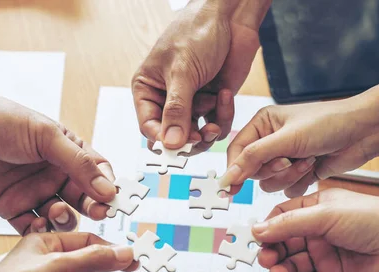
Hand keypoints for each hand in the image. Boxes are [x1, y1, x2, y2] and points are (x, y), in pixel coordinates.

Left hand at [0, 90, 117, 234]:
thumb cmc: (2, 120)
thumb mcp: (47, 136)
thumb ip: (79, 164)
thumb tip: (108, 190)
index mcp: (67, 152)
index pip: (98, 173)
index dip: (108, 187)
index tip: (114, 200)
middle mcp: (54, 174)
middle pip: (84, 198)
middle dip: (93, 207)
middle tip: (98, 213)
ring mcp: (34, 192)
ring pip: (62, 216)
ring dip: (65, 219)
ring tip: (57, 212)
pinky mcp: (12, 208)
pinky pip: (32, 227)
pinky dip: (40, 231)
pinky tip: (39, 225)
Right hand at [132, 0, 269, 152]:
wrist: (229, 18)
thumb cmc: (196, 33)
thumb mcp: (182, 72)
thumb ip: (176, 110)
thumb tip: (170, 143)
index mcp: (148, 89)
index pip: (149, 126)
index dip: (162, 139)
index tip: (178, 146)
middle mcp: (167, 99)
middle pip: (174, 136)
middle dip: (189, 136)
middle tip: (201, 134)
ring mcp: (192, 102)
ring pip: (197, 135)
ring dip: (208, 125)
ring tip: (214, 102)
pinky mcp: (213, 103)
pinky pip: (217, 123)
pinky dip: (223, 113)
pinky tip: (224, 92)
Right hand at [220, 99, 378, 196]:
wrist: (365, 131)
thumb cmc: (329, 123)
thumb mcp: (286, 139)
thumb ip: (253, 158)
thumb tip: (227, 176)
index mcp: (263, 124)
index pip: (236, 151)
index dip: (234, 170)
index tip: (230, 189)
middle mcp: (272, 141)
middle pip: (253, 170)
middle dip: (273, 169)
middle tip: (289, 159)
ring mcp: (286, 157)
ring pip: (270, 183)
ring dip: (289, 176)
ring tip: (308, 161)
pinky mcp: (301, 171)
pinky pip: (288, 189)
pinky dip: (301, 182)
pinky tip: (315, 167)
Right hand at [251, 189, 378, 271]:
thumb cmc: (377, 220)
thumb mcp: (326, 214)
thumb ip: (289, 223)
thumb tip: (259, 228)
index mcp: (316, 209)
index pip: (281, 217)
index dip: (267, 227)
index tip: (256, 237)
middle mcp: (318, 232)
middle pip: (283, 243)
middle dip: (272, 251)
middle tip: (266, 259)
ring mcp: (324, 256)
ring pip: (292, 265)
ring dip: (282, 270)